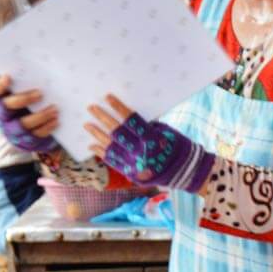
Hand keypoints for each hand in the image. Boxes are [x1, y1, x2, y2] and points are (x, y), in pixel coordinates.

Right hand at [0, 74, 58, 152]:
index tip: (9, 78)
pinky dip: (46, 128)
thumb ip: (26, 85)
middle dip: (24, 99)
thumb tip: (41, 70)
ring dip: (40, 116)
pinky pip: (35, 136)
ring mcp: (13, 129)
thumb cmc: (25, 105)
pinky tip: (56, 121)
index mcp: (0, 100)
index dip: (1, 85)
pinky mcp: (25, 140)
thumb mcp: (21, 96)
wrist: (22, 131)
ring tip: (54, 110)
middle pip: (9, 107)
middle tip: (40, 93)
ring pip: (23, 124)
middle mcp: (3, 115)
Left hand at [85, 95, 214, 193]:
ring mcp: (134, 165)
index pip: (131, 121)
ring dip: (97, 135)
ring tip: (87, 124)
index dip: (118, 108)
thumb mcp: (165, 131)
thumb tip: (126, 114)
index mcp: (152, 140)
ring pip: (110, 148)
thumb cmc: (177, 147)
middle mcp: (141, 153)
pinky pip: (112, 161)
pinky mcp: (130, 174)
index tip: (107, 97)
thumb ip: (146, 125)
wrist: (185, 173)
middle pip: (117, 133)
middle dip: (102, 118)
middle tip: (91, 108)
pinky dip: (101, 152)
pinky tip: (92, 145)